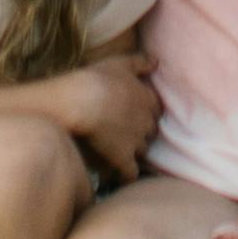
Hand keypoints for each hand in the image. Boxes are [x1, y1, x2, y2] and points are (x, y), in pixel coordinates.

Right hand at [64, 52, 158, 181]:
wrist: (80, 100)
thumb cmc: (96, 78)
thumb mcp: (119, 62)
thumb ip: (140, 62)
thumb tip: (157, 62)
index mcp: (148, 98)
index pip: (156, 110)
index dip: (144, 113)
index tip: (131, 114)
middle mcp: (147, 121)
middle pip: (150, 131)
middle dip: (140, 132)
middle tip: (122, 132)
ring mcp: (136, 141)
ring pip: (142, 150)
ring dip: (133, 152)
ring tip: (117, 152)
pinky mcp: (123, 158)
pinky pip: (130, 173)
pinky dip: (125, 176)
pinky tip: (117, 176)